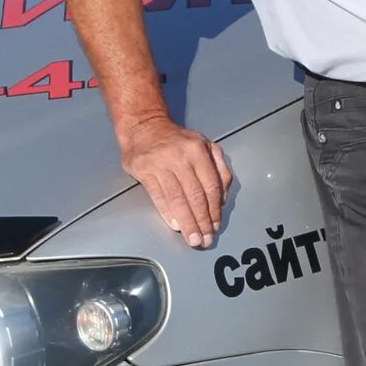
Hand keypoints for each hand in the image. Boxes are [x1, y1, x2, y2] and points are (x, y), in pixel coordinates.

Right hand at [115, 114, 232, 249]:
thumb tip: (222, 198)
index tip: (215, 225)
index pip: (210, 186)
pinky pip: (158, 196)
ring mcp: (160, 163)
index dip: (214, 209)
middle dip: (202, 221)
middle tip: (205, 239)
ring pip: (177, 199)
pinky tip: (175, 224)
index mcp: (198, 150)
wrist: (144, 126)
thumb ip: (219, 169)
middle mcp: (180, 156)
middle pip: (195, 195)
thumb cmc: (177, 140)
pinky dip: (167, 212)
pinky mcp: (143, 169)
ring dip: (187, 222)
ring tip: (193, 238)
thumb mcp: (205, 145)